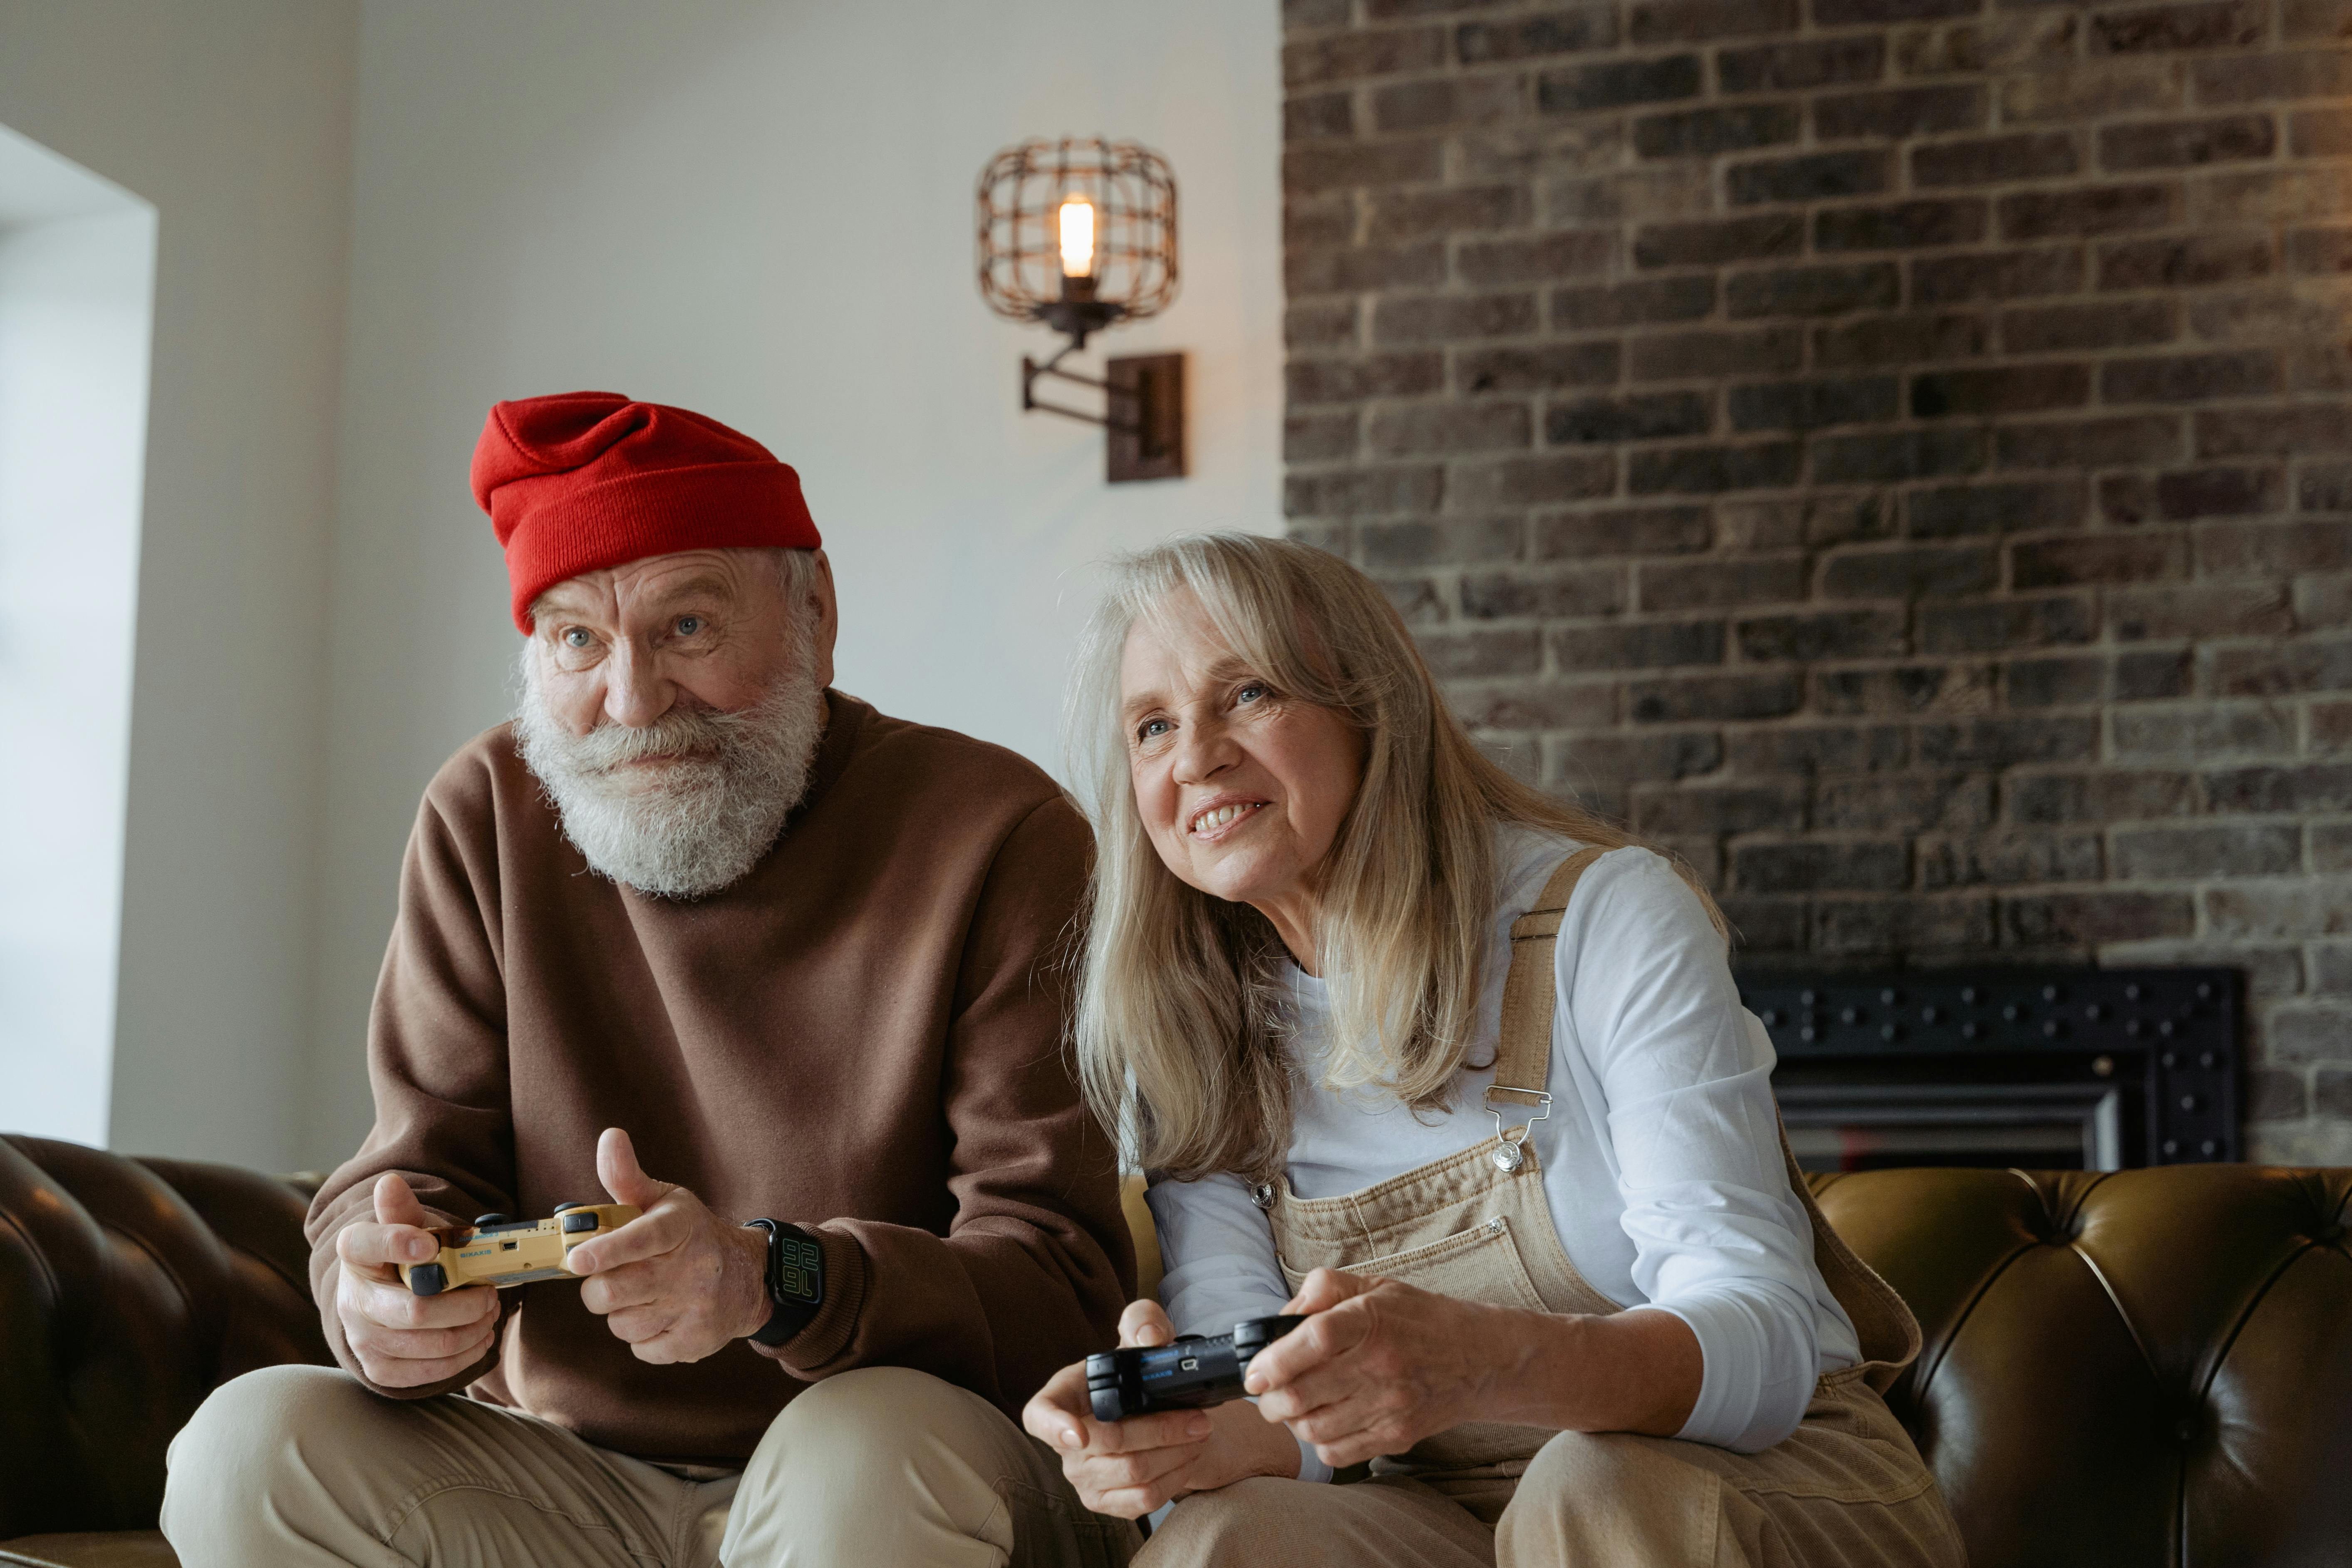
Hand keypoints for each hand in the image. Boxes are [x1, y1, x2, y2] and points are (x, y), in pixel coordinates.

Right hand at [333, 1172, 501, 1387]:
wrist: (384, 1297)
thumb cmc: (404, 1258)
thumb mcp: (407, 1227)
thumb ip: (403, 1210)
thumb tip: (389, 1183)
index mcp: (355, 1254)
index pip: (366, 1245)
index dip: (397, 1243)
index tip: (430, 1245)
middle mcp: (352, 1301)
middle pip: (415, 1311)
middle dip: (465, 1304)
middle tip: (490, 1294)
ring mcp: (364, 1340)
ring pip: (430, 1345)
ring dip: (472, 1330)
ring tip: (489, 1314)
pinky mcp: (379, 1369)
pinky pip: (429, 1373)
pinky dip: (464, 1356)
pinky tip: (478, 1337)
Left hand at [564, 1127, 771, 1363]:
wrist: (749, 1276)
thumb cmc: (692, 1235)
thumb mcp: (666, 1200)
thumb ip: (628, 1177)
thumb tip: (609, 1137)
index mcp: (680, 1226)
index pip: (641, 1238)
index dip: (607, 1249)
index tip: (578, 1259)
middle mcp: (691, 1268)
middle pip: (612, 1291)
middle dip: (598, 1286)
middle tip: (609, 1275)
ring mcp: (694, 1308)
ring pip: (621, 1323)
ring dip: (621, 1311)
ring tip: (643, 1293)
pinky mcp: (694, 1342)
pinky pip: (640, 1348)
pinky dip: (641, 1335)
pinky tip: (659, 1314)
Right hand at [1022, 1300, 1300, 1517]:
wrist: (1152, 1408)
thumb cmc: (1136, 1370)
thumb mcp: (1142, 1333)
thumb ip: (1143, 1320)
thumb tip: (1150, 1337)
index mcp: (1062, 1397)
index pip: (1040, 1416)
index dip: (1055, 1427)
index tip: (1077, 1435)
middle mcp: (1066, 1442)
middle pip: (1112, 1443)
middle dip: (1163, 1430)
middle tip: (1200, 1420)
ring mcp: (1082, 1476)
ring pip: (1134, 1474)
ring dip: (1177, 1454)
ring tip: (1200, 1434)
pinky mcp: (1104, 1501)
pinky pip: (1142, 1501)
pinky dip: (1174, 1479)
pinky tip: (1188, 1458)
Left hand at [1243, 1268, 1508, 1469]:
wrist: (1480, 1359)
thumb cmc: (1420, 1319)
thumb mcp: (1374, 1285)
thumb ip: (1324, 1288)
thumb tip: (1282, 1316)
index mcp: (1372, 1319)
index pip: (1315, 1339)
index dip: (1275, 1360)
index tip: (1254, 1372)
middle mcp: (1381, 1365)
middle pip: (1303, 1394)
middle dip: (1269, 1399)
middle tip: (1266, 1391)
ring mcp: (1390, 1406)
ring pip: (1313, 1428)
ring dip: (1291, 1421)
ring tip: (1294, 1405)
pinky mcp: (1396, 1436)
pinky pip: (1336, 1452)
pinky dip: (1318, 1441)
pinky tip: (1324, 1421)